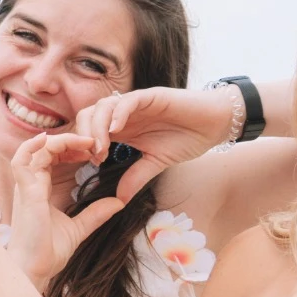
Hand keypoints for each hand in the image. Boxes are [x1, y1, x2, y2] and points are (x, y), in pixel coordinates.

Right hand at [8, 133, 126, 288]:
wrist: (36, 269)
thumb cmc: (49, 252)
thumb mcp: (79, 228)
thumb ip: (96, 213)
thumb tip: (119, 202)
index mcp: (40, 190)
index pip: (52, 158)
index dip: (71, 150)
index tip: (93, 151)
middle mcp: (31, 185)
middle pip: (46, 149)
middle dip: (70, 142)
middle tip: (94, 142)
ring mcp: (26, 186)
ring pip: (37, 149)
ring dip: (60, 141)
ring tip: (82, 140)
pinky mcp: (25, 191)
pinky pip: (21, 160)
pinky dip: (31, 146)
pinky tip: (48, 138)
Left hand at [71, 85, 242, 199]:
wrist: (213, 124)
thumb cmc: (186, 139)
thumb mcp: (156, 163)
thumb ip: (136, 177)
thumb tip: (119, 201)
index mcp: (121, 128)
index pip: (89, 130)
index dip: (83, 146)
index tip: (87, 165)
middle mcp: (124, 113)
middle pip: (88, 115)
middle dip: (84, 136)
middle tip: (92, 157)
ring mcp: (136, 103)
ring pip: (104, 106)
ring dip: (97, 127)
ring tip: (101, 148)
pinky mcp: (151, 96)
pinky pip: (128, 101)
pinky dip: (118, 113)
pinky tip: (116, 130)